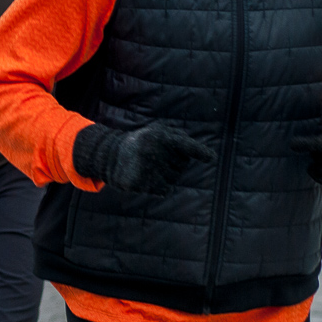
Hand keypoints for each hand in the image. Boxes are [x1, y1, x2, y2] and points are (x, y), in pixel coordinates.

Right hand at [73, 122, 215, 194]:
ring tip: (150, 166)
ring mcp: (145, 168)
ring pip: (174, 179)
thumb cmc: (142, 142)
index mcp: (159, 136)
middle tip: (156, 156)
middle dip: (175, 163)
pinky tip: (147, 177)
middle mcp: (153, 151)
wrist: (110, 154)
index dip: (199, 151)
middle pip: (182, 166)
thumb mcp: (157, 131)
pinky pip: (164, 190)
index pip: (185, 145)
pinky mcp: (138, 183)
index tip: (211, 157)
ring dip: (166, 175)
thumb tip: (206, 155)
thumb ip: (180, 138)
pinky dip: (160, 186)